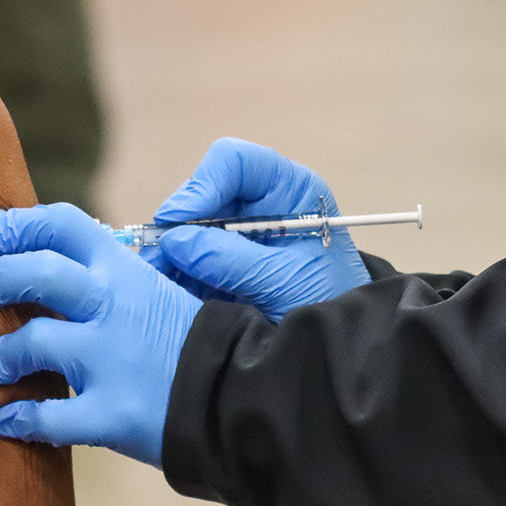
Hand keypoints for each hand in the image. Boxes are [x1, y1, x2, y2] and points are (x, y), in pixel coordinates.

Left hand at [0, 202, 200, 466]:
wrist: (242, 397)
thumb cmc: (197, 342)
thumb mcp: (159, 290)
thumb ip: (112, 278)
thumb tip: (55, 265)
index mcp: (125, 270)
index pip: (60, 225)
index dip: (10, 223)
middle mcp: (114, 306)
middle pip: (38, 273)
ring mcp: (110, 359)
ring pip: (34, 341)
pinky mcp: (111, 412)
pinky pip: (49, 416)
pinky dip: (18, 418)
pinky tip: (0, 419)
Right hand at [150, 138, 369, 321]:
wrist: (346, 343)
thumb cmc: (331, 302)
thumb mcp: (284, 281)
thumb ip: (231, 260)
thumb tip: (176, 241)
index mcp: (289, 189)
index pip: (235, 162)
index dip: (203, 185)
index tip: (179, 223)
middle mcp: (262, 201)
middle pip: (206, 191)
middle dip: (181, 223)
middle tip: (159, 257)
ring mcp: (242, 228)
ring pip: (192, 222)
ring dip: (174, 249)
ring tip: (161, 276)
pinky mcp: (227, 257)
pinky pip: (190, 252)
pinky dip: (178, 268)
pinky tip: (172, 286)